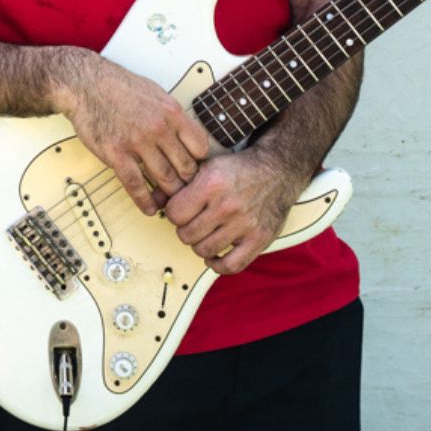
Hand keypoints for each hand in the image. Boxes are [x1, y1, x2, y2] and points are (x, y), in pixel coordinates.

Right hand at [57, 51, 211, 216]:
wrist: (85, 84)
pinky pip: (136, 185)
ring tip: (170, 202)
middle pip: (185, 167)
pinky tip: (149, 207)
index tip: (195, 169)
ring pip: (165, 179)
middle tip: (186, 191)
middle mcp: (158, 128)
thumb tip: (186, 135)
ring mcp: (137, 142)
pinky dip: (145, 201)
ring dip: (169, 195)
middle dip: (187, 183)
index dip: (200, 162)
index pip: (200, 147)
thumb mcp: (156, 92)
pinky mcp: (116, 154)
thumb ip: (172, 116)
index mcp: (171, 112)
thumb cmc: (118, 86)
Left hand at [164, 150, 306, 274]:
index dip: (174, 213)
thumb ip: (179, 182)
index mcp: (211, 183)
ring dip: (200, 246)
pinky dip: (218, 265)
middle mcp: (227, 205)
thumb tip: (153, 199)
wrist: (277, 170)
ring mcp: (245, 224)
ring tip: (204, 235)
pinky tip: (215, 255)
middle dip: (185, 230)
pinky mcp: (260, 239)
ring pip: (204, 250)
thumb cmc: (237, 169)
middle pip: (187, 234)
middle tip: (193, 223)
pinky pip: (231, 266)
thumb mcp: (206, 165)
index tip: (181, 211)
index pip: (174, 213)